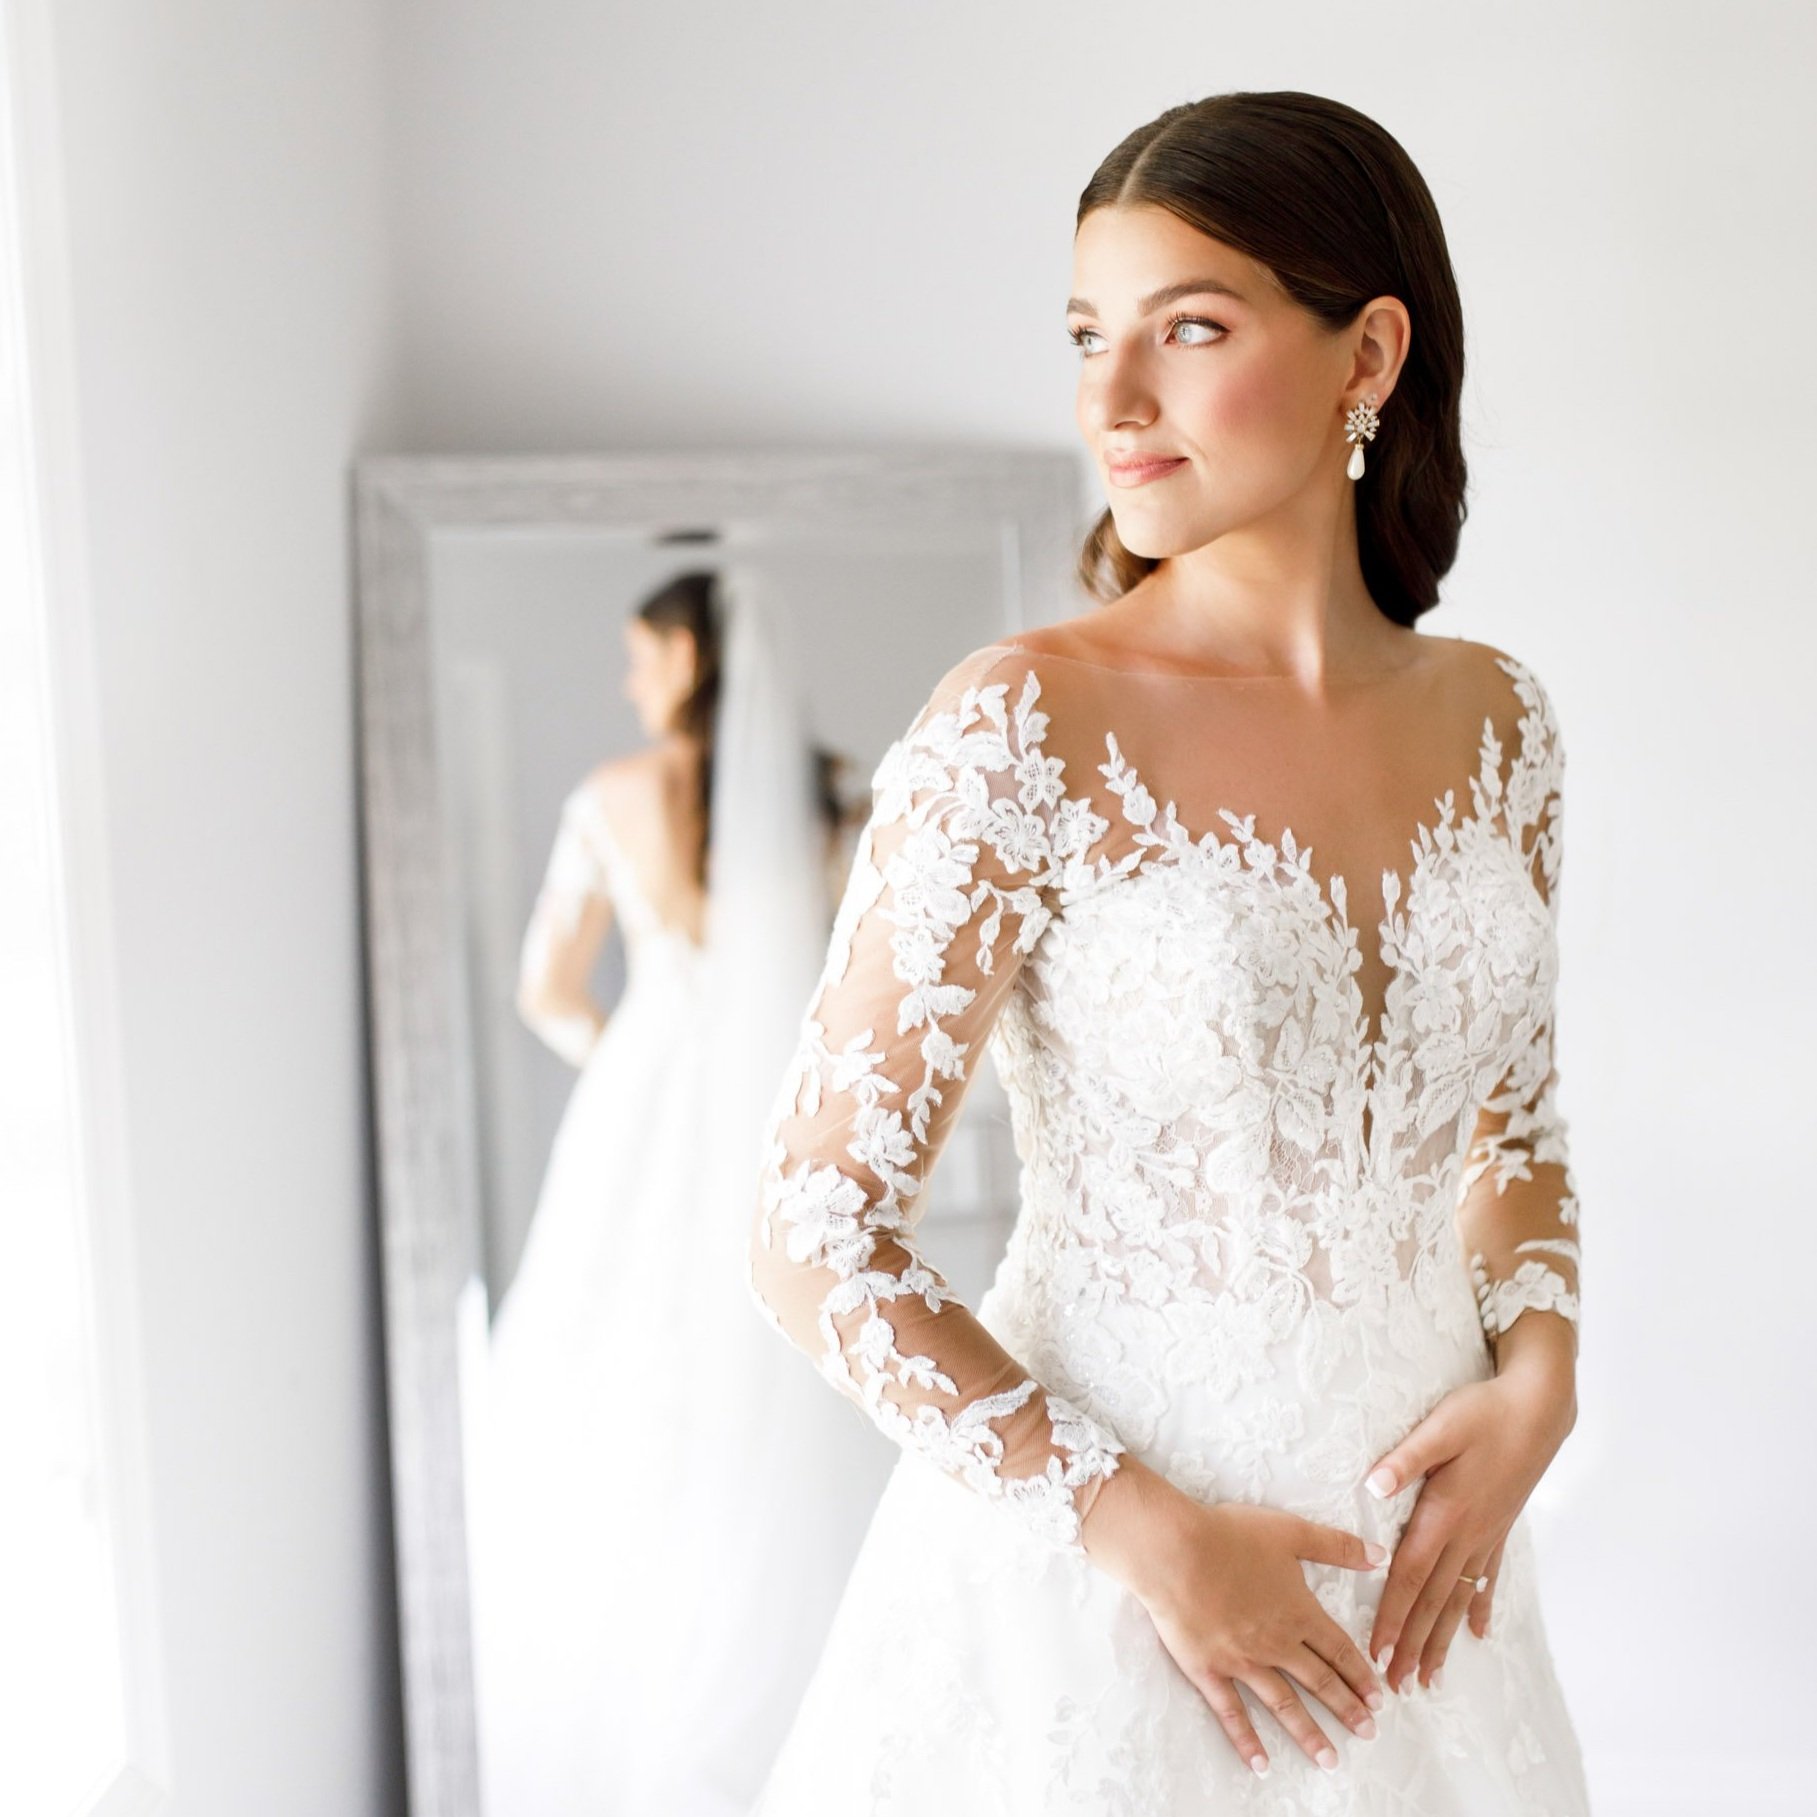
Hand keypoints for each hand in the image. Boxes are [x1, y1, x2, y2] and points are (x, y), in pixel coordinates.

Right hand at [1083, 1457, 1387, 1777]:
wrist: (1175, 1551)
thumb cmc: (1230, 1536)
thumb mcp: (1291, 1531)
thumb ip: (1336, 1546)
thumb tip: (1379, 1556)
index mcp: (1298, 1612)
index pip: (1338, 1650)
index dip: (1360, 1675)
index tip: (1378, 1699)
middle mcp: (1277, 1644)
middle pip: (1319, 1682)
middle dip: (1346, 1708)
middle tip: (1368, 1732)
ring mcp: (1243, 1662)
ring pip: (1284, 1705)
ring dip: (1309, 1734)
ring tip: (1329, 1759)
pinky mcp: (1210, 1670)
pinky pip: (1232, 1713)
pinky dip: (1247, 1740)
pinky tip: (1260, 1763)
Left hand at [1361, 1364, 1574, 1691]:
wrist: (1538, 1408)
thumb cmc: (1484, 1412)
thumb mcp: (1440, 1427)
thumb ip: (1405, 1459)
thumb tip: (1372, 1488)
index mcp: (1445, 1513)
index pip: (1411, 1576)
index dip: (1392, 1615)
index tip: (1376, 1652)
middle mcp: (1467, 1534)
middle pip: (1433, 1600)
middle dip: (1412, 1644)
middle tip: (1396, 1684)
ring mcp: (1487, 1535)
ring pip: (1459, 1598)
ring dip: (1442, 1638)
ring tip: (1431, 1676)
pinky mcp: (1499, 1527)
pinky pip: (1487, 1577)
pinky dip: (1479, 1607)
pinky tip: (1478, 1632)